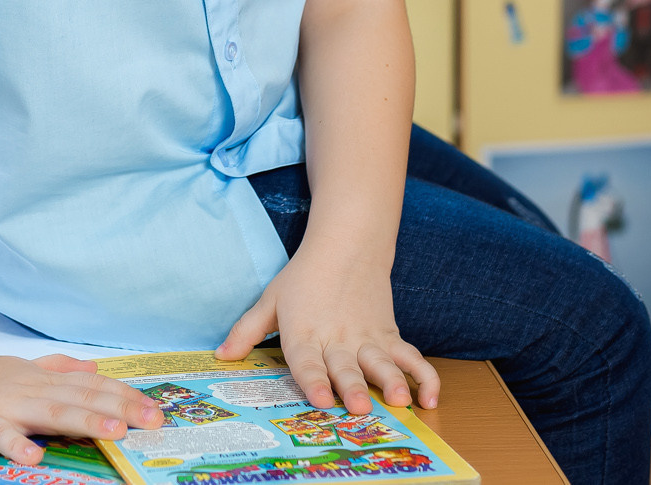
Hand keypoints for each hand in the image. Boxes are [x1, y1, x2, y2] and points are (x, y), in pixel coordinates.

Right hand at [0, 351, 163, 466]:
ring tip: (114, 432)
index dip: (123, 396)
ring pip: (50, 413)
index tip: (155, 408)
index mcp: (45, 381)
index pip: (91, 386)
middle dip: (118, 409)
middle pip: (80, 399)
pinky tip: (33, 457)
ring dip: (83, 422)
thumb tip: (95, 367)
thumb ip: (60, 368)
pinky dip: (15, 444)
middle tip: (151, 421)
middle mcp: (32, 391)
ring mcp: (6, 406)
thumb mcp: (27, 370)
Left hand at [215, 249, 439, 416]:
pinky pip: (411, 357)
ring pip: (382, 363)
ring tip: (401, 401)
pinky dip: (425, 377)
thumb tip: (220, 357)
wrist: (347, 243)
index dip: (314, 380)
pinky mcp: (390, 334)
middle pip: (346, 367)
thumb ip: (247, 331)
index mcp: (305, 332)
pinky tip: (430, 399)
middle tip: (360, 407)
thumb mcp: (270, 300)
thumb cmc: (304, 277)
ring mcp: (367, 337)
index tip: (319, 399)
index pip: (307, 360)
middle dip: (354, 388)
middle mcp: (337, 338)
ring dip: (392, 381)